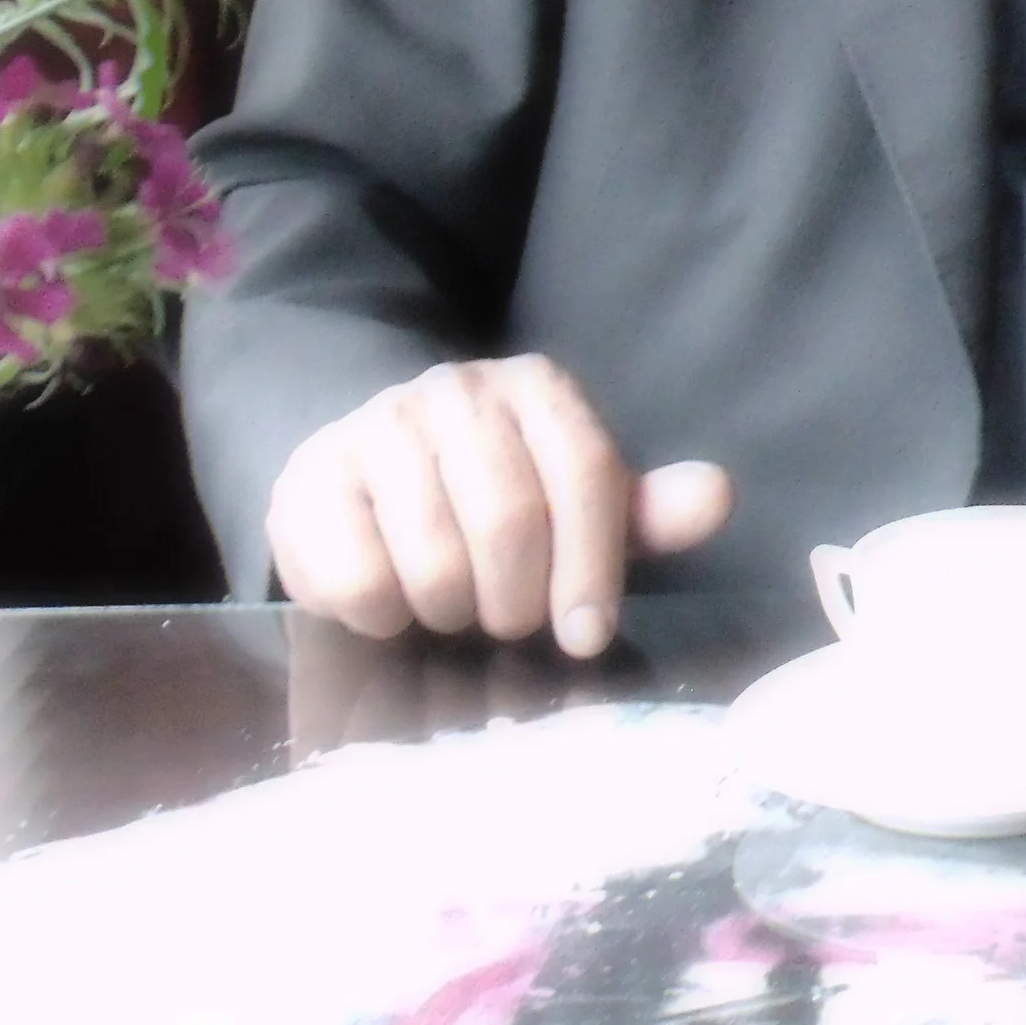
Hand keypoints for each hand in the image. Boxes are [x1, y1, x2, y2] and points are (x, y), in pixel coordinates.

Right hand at [265, 357, 732, 655]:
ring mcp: (375, 430)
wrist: (368, 475)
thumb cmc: (498, 499)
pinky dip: (383, 615)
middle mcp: (456, 393)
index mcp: (537, 390)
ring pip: (433, 555)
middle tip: (511, 623)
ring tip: (456, 608)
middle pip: (509, 518)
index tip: (587, 633)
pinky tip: (394, 604)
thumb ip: (648, 510)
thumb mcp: (581, 504)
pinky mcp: (309, 482)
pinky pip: (358, 578)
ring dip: (452, 610)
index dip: (591, 566)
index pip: (583, 474)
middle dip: (517, 598)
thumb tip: (716, 499)